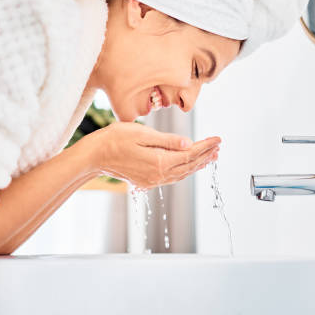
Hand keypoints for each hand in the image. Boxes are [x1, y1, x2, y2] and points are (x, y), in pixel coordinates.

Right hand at [81, 122, 219, 188]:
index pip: (189, 154)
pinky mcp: (146, 181)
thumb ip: (167, 140)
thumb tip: (189, 144)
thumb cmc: (115, 139)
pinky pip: (171, 177)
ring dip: (197, 164)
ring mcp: (152, 180)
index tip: (218, 139)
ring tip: (210, 156)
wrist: (94, 156)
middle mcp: (158, 175)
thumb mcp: (142, 133)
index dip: (205, 147)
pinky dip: (184, 170)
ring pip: (181, 173)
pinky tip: (189, 165)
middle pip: (188, 165)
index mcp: (159, 162)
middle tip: (219, 147)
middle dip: (205, 156)